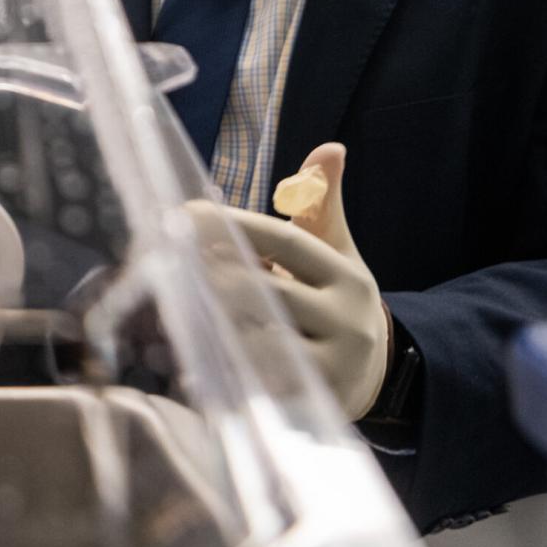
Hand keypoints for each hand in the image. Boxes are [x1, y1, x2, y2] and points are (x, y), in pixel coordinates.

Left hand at [189, 143, 389, 418]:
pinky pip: (262, 379)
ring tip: (172, 299)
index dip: (237, 227)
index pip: (286, 244)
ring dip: (215, 320)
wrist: (377, 374)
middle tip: (168, 258)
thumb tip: (330, 148)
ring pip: (261, 336)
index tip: (189, 214)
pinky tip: (195, 354)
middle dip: (215, 275)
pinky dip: (228, 366)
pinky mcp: (316, 399)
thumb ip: (323, 204)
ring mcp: (334, 362)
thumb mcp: (338, 252)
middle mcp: (347, 319)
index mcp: (348, 277)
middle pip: (268, 290)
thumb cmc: (336, 300)